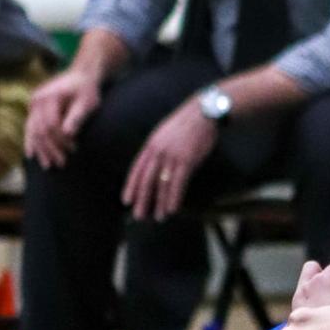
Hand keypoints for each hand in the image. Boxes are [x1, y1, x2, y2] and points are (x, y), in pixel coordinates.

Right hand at [25, 65, 103, 165]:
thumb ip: (77, 116)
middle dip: (50, 149)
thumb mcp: (87, 102)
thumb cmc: (86, 90)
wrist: (80, 76)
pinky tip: (31, 155)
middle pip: (40, 129)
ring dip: (40, 149)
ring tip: (47, 165)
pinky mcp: (33, 109)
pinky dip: (30, 141)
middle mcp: (37, 99)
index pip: (52, 124)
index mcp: (50, 97)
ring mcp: (33, 104)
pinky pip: (29, 127)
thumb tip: (68, 133)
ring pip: (32, 130)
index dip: (61, 140)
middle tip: (61, 164)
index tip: (73, 150)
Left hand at [122, 99, 217, 220]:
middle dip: (142, 199)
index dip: (131, 186)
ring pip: (162, 184)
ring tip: (158, 217)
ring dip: (159, 203)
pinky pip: (177, 182)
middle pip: (146, 180)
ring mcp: (172, 155)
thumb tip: (154, 164)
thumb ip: (158, 148)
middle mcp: (158, 151)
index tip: (126, 201)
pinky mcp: (186, 160)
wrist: (203, 112)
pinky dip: (174, 197)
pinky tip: (172, 209)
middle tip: (139, 216)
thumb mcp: (165, 133)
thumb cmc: (186, 124)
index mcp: (151, 144)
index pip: (137, 169)